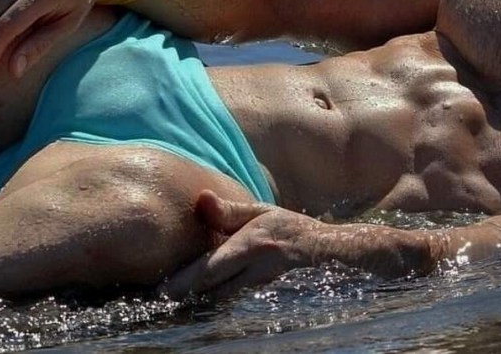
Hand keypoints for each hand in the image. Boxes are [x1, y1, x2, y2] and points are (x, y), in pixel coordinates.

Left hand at [162, 190, 435, 298]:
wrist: (336, 250)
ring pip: (226, 296)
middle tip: (164, 298)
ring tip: (181, 299)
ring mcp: (266, 282)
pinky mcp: (271, 292)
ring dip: (205, 297)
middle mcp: (259, 265)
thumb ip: (230, 211)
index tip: (164, 290)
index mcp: (253, 242)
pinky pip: (240, 297)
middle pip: (215, 287)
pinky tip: (210, 297)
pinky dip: (224, 297)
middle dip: (190, 292)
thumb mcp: (263, 213)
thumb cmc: (292, 228)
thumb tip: (198, 200)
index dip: (185, 280)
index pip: (211, 265)